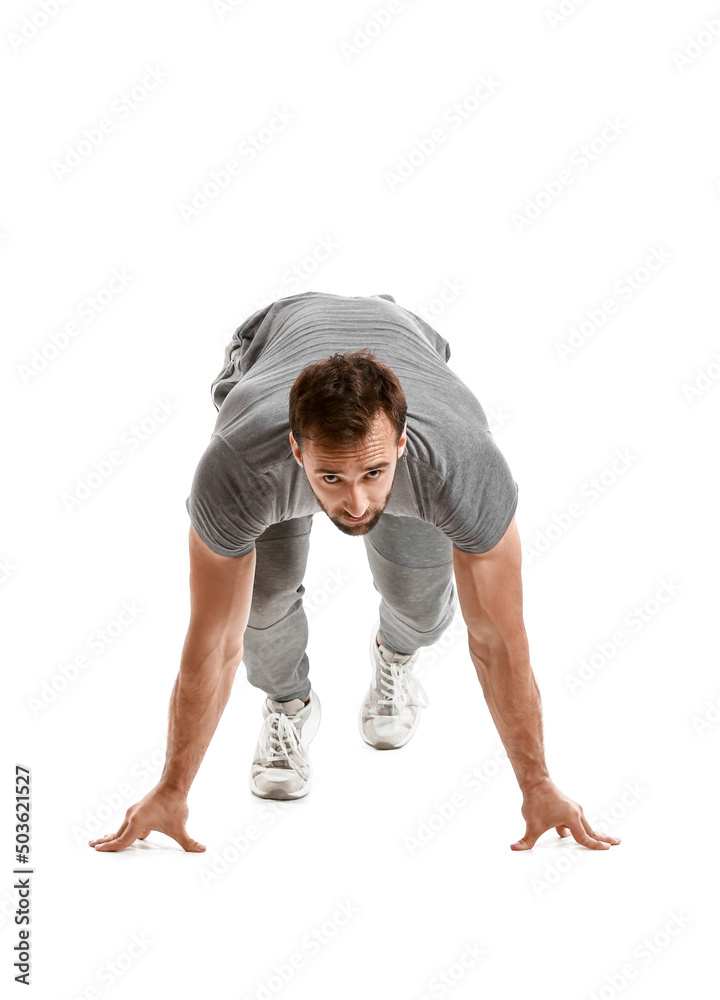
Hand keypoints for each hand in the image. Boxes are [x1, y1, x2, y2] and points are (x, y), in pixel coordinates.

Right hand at [88, 784, 206, 852]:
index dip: (109, 848)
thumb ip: (189, 842)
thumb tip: (202, 849)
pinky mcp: (139, 808)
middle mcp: (132, 816)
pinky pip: (128, 822)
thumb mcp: (180, 827)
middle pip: (116, 834)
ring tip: (101, 840)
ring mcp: (134, 811)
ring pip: (121, 827)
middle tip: (91, 846)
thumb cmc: (174, 805)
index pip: (121, 841)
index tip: (97, 850)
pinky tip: (120, 833)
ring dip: (112, 835)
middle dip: (105, 841)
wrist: (173, 784)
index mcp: (137, 823)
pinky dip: (121, 829)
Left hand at [510, 777, 621, 850]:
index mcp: (572, 818)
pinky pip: (576, 821)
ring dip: (593, 833)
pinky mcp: (567, 807)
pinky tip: (568, 833)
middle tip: (617, 842)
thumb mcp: (531, 825)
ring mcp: (573, 808)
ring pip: (585, 825)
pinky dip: (579, 828)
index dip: (595, 846)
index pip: (585, 837)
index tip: (607, 849)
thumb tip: (514, 848)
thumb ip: (526, 840)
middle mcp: (576, 812)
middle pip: (591, 830)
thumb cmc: (536, 802)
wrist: (535, 782)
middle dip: (604, 838)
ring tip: (605, 839)